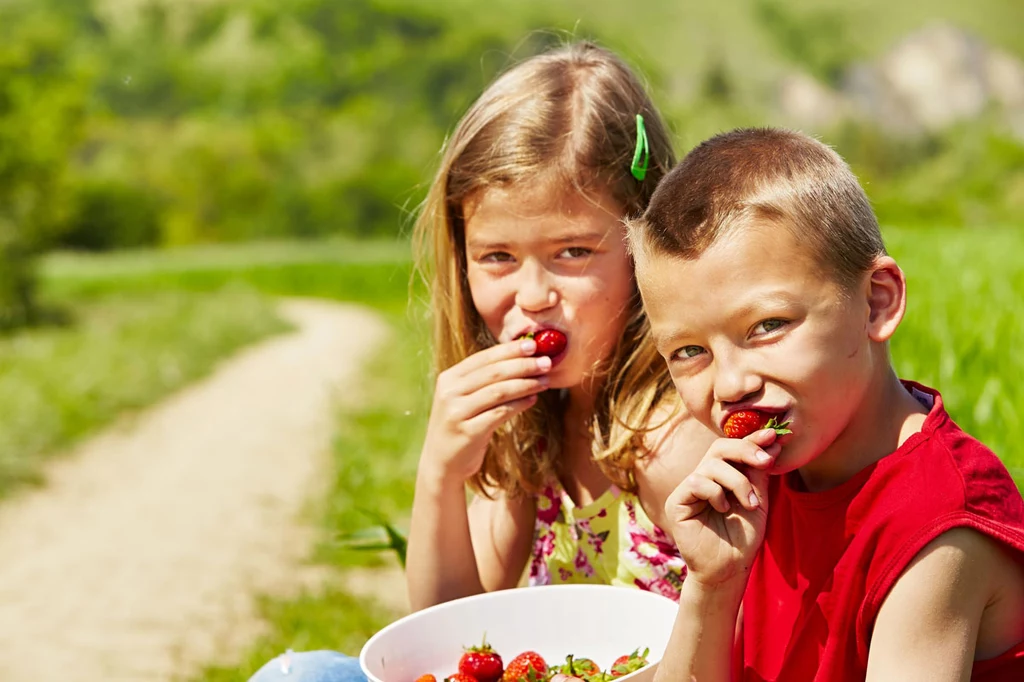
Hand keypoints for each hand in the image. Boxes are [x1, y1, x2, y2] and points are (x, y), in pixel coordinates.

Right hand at [420, 337, 550, 482]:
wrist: (442, 463)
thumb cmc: (461, 426)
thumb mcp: (464, 399)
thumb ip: (484, 381)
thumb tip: (521, 361)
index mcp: (449, 378)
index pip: (484, 358)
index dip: (510, 350)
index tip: (533, 345)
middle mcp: (450, 392)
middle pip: (493, 372)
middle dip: (523, 365)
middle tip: (546, 363)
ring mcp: (457, 412)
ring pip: (499, 391)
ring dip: (526, 384)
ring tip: (545, 381)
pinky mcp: (468, 432)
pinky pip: (500, 413)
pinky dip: (519, 404)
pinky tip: (533, 399)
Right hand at [664, 429, 780, 588]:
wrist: (729, 569)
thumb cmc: (743, 538)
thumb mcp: (758, 500)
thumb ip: (758, 473)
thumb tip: (770, 441)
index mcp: (721, 477)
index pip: (732, 449)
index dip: (751, 440)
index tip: (774, 436)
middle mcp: (703, 479)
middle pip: (719, 448)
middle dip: (745, 450)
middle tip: (766, 460)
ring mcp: (688, 489)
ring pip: (711, 465)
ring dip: (737, 481)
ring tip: (749, 504)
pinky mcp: (676, 502)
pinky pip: (696, 482)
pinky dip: (716, 494)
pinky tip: (723, 510)